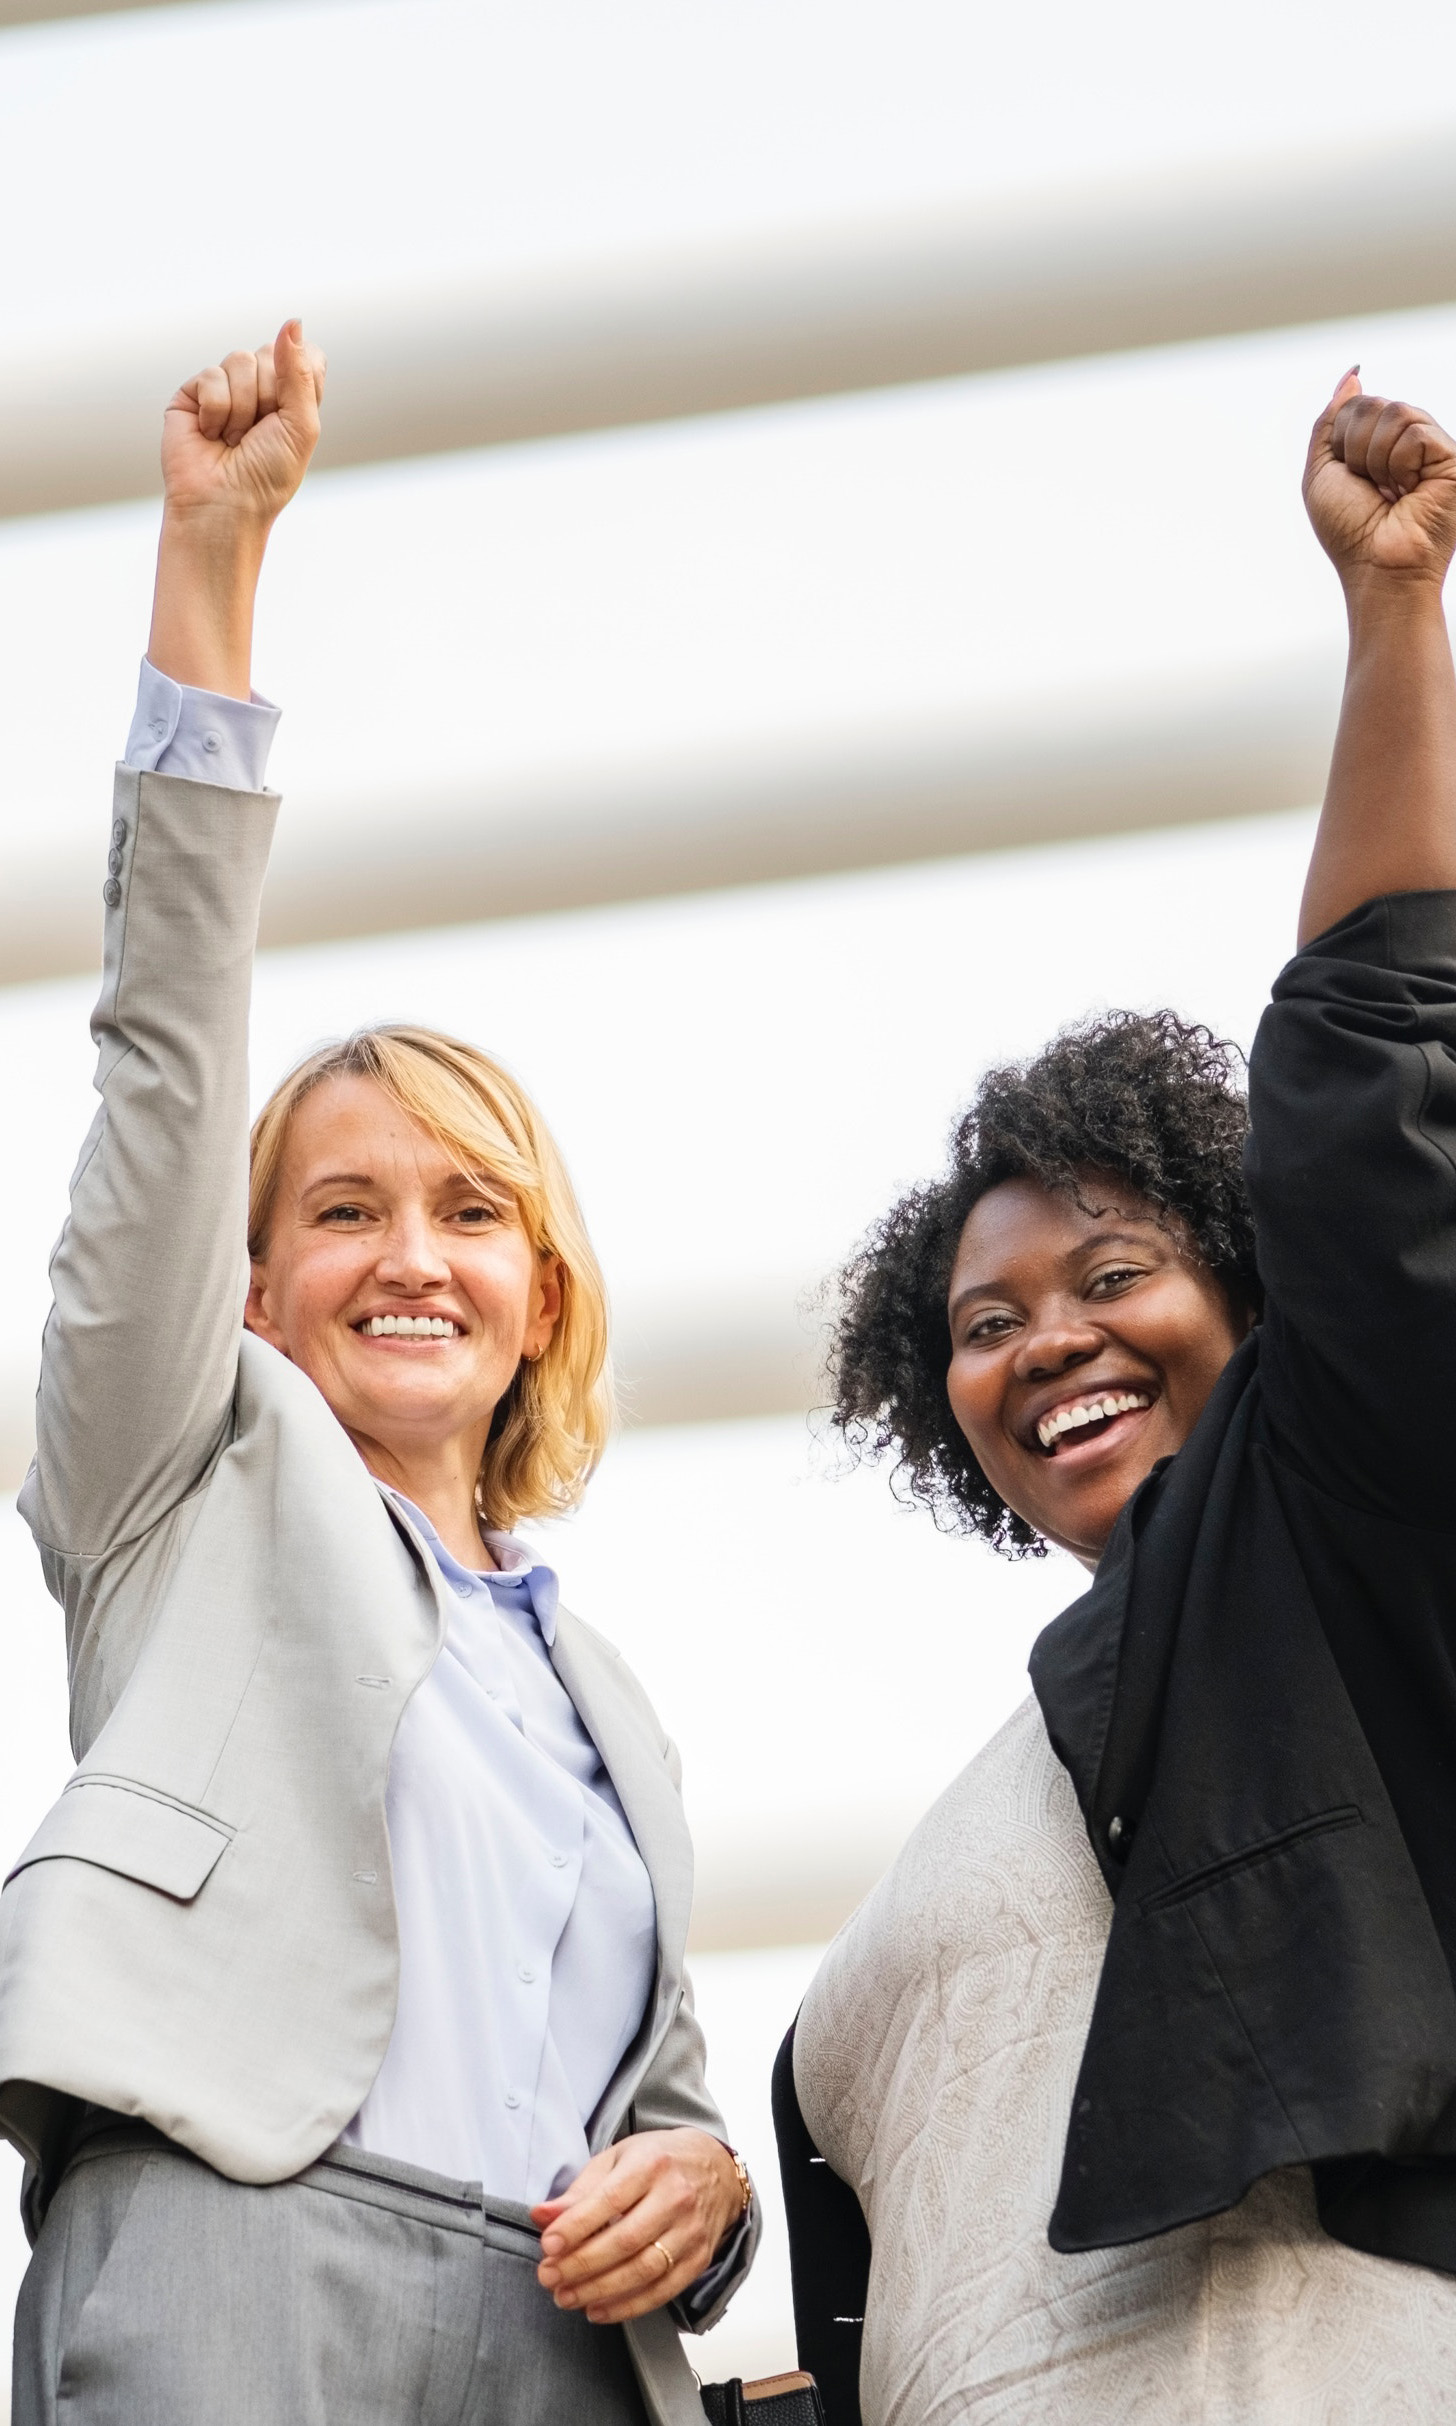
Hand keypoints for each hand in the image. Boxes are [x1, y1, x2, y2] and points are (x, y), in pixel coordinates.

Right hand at [161, 319, 325, 529]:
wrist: (223, 505)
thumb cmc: (267, 477)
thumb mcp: (301, 426)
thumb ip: (300, 373)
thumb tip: (292, 321)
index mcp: (293, 396)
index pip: (305, 355)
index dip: (299, 375)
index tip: (290, 411)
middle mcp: (260, 388)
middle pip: (271, 352)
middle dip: (269, 396)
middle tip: (259, 433)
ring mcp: (225, 387)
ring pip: (240, 359)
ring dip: (242, 408)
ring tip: (234, 439)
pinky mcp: (193, 392)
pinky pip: (211, 375)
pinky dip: (217, 410)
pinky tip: (211, 435)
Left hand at [532, 2128, 744, 2324]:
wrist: (715, 2169)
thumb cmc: (658, 2161)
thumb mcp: (617, 2160)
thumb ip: (580, 2191)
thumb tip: (541, 2216)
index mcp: (652, 2165)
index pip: (610, 2199)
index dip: (576, 2226)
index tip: (548, 2245)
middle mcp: (676, 2197)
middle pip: (626, 2240)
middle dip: (581, 2264)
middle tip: (549, 2276)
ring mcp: (691, 2231)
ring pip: (643, 2270)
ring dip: (600, 2290)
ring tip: (566, 2296)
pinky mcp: (699, 2259)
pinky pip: (663, 2291)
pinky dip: (628, 2307)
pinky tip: (598, 2309)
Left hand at [1304, 369, 1455, 591]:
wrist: (1377, 567)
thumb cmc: (1349, 530)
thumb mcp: (1321, 472)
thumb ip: (1330, 421)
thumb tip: (1353, 375)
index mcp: (1375, 443)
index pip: (1352, 407)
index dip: (1341, 444)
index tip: (1351, 479)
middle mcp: (1405, 441)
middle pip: (1371, 404)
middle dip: (1356, 450)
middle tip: (1370, 487)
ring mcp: (1430, 447)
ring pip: (1394, 412)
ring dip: (1377, 459)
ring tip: (1390, 491)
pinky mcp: (1450, 457)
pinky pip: (1414, 433)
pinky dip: (1400, 465)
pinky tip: (1409, 491)